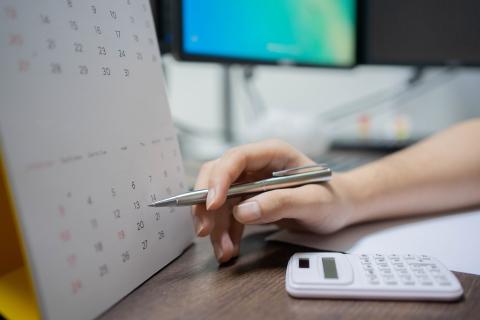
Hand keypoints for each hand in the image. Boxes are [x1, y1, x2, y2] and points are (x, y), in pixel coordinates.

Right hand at [193, 139, 354, 262]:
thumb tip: (243, 212)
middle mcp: (256, 164)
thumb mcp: (313, 202)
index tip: (211, 204)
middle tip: (205, 231)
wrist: (340, 209)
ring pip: (219, 199)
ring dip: (216, 225)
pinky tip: (229, 248)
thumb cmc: (332, 199)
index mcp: (272, 153)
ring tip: (224, 252)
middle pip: (217, 176)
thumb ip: (280, 203)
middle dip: (207, 204)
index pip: (235, 158)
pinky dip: (225, 232)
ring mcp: (251, 182)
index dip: (218, 179)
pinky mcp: (249, 199)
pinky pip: (228, 214)